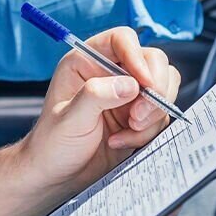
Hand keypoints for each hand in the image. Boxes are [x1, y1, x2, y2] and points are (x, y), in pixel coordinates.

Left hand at [15, 27, 180, 196]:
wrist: (58, 175)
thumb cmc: (52, 144)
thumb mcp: (69, 119)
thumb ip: (96, 96)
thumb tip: (130, 84)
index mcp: (86, 62)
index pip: (122, 40)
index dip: (137, 56)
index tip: (143, 83)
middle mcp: (110, 73)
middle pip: (152, 61)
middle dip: (153, 89)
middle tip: (137, 117)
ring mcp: (127, 95)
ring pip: (162, 89)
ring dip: (152, 114)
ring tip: (126, 132)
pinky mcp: (139, 117)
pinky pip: (161, 116)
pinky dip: (148, 131)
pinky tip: (123, 142)